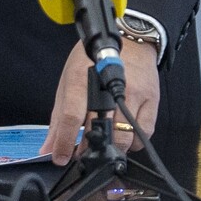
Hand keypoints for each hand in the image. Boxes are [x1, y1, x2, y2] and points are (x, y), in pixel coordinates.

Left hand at [39, 37, 159, 163]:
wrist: (131, 41)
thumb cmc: (94, 61)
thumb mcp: (69, 81)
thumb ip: (58, 117)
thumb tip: (48, 149)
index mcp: (82, 79)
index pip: (72, 116)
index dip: (65, 142)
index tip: (60, 158)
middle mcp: (109, 87)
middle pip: (100, 131)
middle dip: (89, 151)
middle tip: (83, 154)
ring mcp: (133, 94)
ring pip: (124, 137)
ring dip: (113, 148)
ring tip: (105, 145)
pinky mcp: (152, 100)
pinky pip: (144, 134)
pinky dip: (133, 141)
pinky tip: (124, 134)